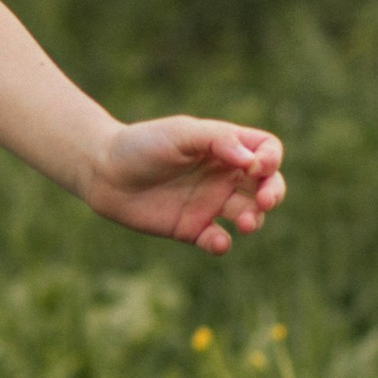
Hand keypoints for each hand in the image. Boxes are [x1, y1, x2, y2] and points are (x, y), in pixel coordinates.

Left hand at [84, 116, 284, 255]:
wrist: (103, 171)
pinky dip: (221, 244)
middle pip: (267, 185)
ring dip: (253, 220)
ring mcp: (209, 203)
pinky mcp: (191, 228)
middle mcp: (222, 176)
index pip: (266, 150)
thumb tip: (250, 160)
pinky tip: (214, 241)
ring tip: (243, 221)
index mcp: (224, 147)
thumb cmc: (141, 144)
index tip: (254, 166)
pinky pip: (217, 240)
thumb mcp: (180, 133)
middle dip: (274, 193)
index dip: (270, 159)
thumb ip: (217, 139)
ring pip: (248, 215)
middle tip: (264, 201)